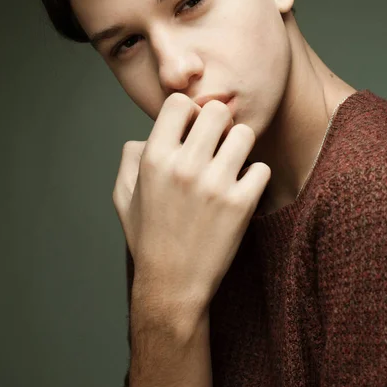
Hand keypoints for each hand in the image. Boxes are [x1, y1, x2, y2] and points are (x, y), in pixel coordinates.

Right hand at [112, 92, 270, 310]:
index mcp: (154, 159)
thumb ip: (131, 157)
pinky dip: (255, 177)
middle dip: (220, 124)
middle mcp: (184, 166)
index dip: (189, 112)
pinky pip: (261, 168)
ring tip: (231, 165)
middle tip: (217, 144)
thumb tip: (148, 134)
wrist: (172, 285)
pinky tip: (242, 189)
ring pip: (245, 134)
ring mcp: (214, 185)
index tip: (192, 130)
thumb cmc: (148, 237)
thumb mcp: (124, 195)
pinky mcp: (241, 204)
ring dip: (240, 148)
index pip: (179, 102)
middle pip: (218, 110)